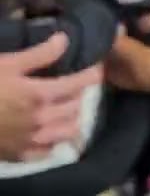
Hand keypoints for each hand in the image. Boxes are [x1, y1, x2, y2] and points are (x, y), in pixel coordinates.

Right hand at [0, 34, 101, 161]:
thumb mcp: (6, 64)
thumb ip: (38, 55)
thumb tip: (65, 40)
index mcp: (40, 95)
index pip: (80, 84)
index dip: (93, 73)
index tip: (96, 66)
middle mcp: (42, 120)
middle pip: (77, 106)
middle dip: (79, 93)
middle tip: (74, 83)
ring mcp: (31, 141)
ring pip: (68, 130)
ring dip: (71, 117)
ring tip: (63, 107)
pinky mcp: (18, 155)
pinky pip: (47, 150)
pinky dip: (53, 140)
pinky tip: (47, 131)